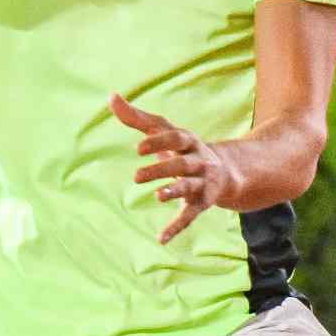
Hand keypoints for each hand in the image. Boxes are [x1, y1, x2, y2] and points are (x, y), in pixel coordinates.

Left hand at [109, 94, 234, 244]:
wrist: (225, 170)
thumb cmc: (182, 146)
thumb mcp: (163, 129)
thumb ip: (136, 116)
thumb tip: (111, 96)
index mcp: (188, 141)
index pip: (175, 138)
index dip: (158, 143)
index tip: (137, 149)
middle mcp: (199, 161)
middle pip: (182, 165)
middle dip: (161, 170)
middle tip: (136, 177)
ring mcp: (202, 183)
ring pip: (189, 188)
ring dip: (173, 192)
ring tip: (156, 196)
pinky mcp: (202, 204)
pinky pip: (189, 216)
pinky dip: (176, 227)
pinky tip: (161, 238)